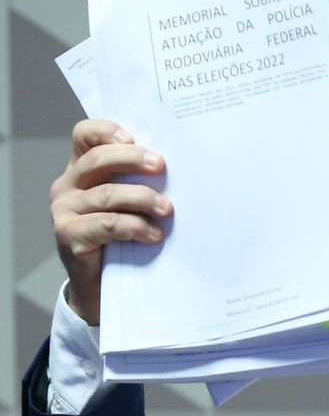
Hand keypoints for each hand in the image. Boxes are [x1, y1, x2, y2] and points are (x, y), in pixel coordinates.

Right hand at [48, 119, 171, 324]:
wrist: (100, 285)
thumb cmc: (121, 238)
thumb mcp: (128, 204)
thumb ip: (137, 182)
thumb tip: (177, 167)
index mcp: (80, 170)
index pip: (83, 136)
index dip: (104, 131)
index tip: (132, 137)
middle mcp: (67, 186)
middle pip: (96, 161)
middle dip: (131, 160)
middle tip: (161, 166)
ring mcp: (64, 211)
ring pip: (106, 194)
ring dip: (142, 198)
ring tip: (167, 209)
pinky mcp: (69, 235)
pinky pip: (106, 224)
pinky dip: (135, 227)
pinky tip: (154, 234)